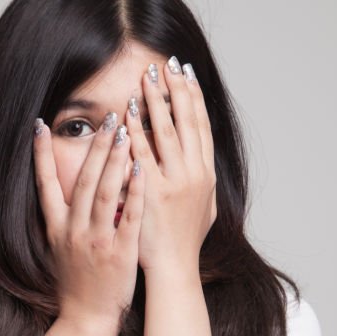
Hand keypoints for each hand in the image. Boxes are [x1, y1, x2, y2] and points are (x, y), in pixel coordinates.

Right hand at [32, 114, 144, 331]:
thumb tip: (63, 188)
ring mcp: (96, 241)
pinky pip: (128, 217)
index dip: (40, 154)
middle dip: (95, 147)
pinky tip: (141, 169)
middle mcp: (73, 231)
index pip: (44, 184)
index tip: (40, 125)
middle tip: (108, 117)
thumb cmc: (77, 283)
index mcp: (56, 228)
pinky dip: (133, 192)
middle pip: (82, 181)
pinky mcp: (119, 253)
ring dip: (114, 160)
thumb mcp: (59, 248)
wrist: (87, 319)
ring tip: (125, 132)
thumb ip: (62, 218)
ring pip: (103, 193)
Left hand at [126, 57, 216, 274]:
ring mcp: (173, 184)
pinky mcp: (152, 193)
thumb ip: (200, 182)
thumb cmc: (184, 244)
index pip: (202, 128)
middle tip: (167, 64)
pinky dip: (138, 131)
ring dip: (157, 103)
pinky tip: (130, 112)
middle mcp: (194, 176)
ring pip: (166, 133)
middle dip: (177, 91)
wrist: (174, 271)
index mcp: (206, 176)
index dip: (195, 99)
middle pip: (187, 123)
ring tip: (148, 78)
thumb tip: (201, 160)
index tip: (188, 74)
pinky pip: (143, 155)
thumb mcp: (203, 209)